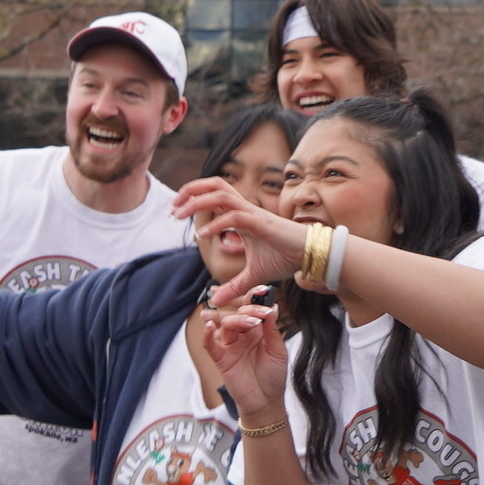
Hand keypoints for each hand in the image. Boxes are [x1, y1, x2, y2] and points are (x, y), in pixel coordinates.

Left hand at [169, 177, 311, 305]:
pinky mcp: (261, 223)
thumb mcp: (253, 276)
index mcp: (241, 215)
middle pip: (214, 184)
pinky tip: (202, 236)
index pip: (214, 194)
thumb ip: (233, 287)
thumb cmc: (286, 259)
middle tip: (173, 208)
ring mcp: (253, 214)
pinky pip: (234, 217)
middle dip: (190, 190)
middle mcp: (245, 209)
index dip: (193, 197)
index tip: (176, 212)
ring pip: (221, 194)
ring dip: (197, 201)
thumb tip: (215, 300)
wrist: (311, 256)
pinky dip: (216, 223)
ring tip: (179, 214)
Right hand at [202, 304, 289, 415]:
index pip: (251, 309)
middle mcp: (242, 334)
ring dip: (236, 320)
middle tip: (258, 313)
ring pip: (226, 325)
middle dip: (248, 310)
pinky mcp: (220, 358)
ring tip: (250, 323)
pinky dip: (207, 335)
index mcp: (257, 330)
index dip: (254, 299)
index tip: (262, 290)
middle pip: (237, 313)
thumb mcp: (278, 351)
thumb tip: (272, 306)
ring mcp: (230, 345)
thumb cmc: (273, 376)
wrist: (266, 401)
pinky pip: (210, 344)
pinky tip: (210, 327)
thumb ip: (272, 330)